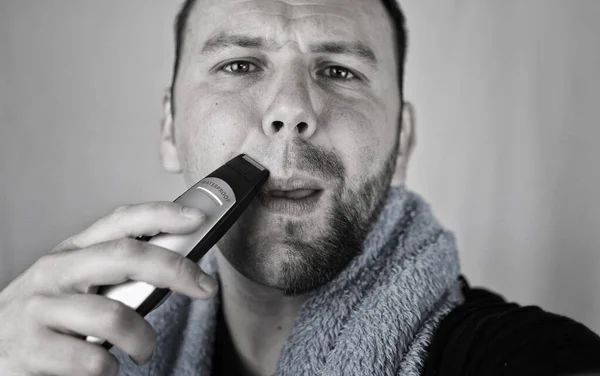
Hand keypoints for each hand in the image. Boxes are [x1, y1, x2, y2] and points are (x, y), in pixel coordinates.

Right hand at [0, 202, 216, 375]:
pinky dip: (110, 368)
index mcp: (73, 251)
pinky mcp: (30, 348)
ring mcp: (40, 308)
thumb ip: (116, 271)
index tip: (196, 218)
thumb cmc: (45, 316)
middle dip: (174, 268)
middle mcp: (55, 271)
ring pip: (113, 314)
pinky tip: (107, 368)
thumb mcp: (76, 283)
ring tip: (144, 349)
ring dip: (143, 337)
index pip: (121, 221)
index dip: (162, 214)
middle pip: (125, 256)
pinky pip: (91, 359)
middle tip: (205, 287)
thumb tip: (178, 264)